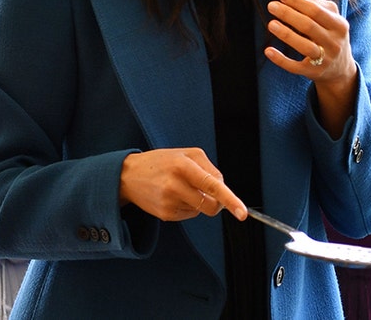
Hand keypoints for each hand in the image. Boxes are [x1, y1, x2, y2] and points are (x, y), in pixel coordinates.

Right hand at [119, 148, 245, 220]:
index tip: (242, 212)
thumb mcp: (187, 154)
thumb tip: (224, 188)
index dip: (230, 199)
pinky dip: (188, 207)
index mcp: (183, 166)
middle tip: (207, 192)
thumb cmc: (161, 162)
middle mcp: (175, 185)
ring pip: (201, 210)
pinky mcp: (164, 215)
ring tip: (181, 188)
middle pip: (210, 205)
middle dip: (217, 203)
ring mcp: (169, 202)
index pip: (212, 185)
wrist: (128, 176)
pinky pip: (189, 215)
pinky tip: (174, 196)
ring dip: (199, 202)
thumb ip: (210, 168)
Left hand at [265, 0, 358, 136]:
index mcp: (340, 25)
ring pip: (304, 46)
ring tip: (271, 24)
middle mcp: (334, 43)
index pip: (317, 11)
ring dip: (286, 34)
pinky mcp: (314, 73)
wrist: (341, 69)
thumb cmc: (331, 36)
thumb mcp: (329, 19)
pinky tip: (268, 50)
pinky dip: (281, 60)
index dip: (298, 2)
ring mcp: (325, 59)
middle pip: (309, 26)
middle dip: (288, 14)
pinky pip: (295, 67)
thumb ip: (314, 4)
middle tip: (271, 6)